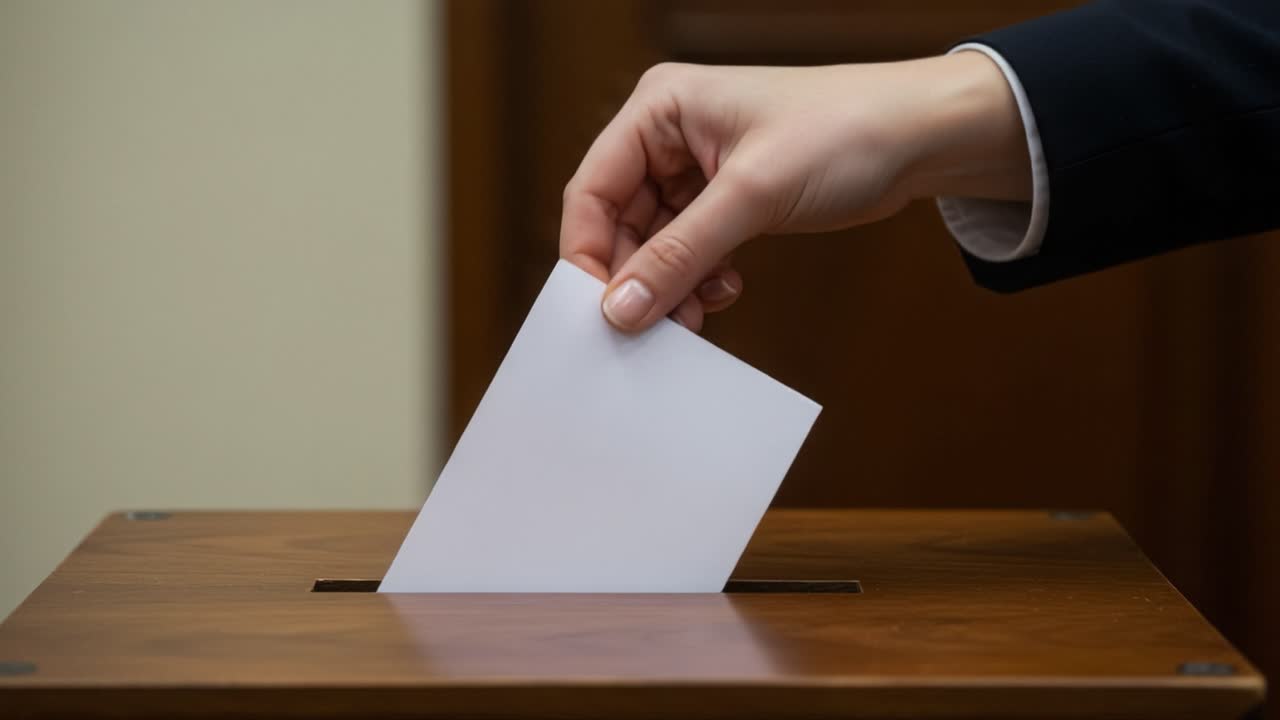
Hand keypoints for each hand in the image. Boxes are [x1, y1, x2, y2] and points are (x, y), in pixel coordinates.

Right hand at [559, 52, 1029, 331]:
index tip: (598, 312)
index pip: (593, 190)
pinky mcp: (728, 198)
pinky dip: (698, 280)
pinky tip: (724, 293)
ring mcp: (698, 169)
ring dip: (669, 286)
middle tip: (652, 330)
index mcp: (658, 109)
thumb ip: (680, 255)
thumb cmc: (845, 132)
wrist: (920, 137)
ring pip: (655, 243)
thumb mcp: (752, 195)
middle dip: (635, 278)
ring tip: (694, 319)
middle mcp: (669, 135)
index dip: (588, 254)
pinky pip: (689, 249)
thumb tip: (620, 310)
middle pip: (619, 222)